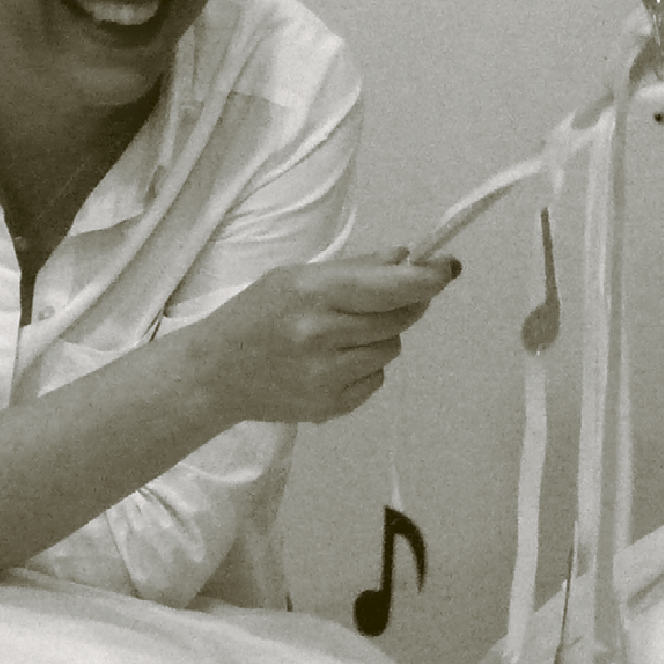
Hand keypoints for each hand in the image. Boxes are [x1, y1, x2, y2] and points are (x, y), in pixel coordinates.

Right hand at [184, 249, 458, 424]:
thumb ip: (356, 267)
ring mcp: (327, 376)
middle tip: (395, 295)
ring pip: (392, 348)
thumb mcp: (298, 275)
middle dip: (408, 303)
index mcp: (314, 293)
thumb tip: (408, 257)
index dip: (427, 278)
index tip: (449, 268)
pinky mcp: (331, 407)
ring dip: (382, 335)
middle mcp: (322, 335)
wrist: (215, 375)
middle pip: (400, 317)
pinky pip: (377, 379)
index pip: (391, 287)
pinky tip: (334, 360)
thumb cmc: (257, 314)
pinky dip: (367, 366)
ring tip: (344, 332)